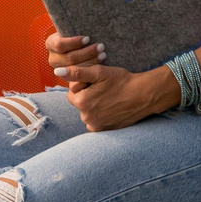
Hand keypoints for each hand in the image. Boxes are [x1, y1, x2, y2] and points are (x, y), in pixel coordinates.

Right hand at [45, 29, 104, 74]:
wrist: (80, 47)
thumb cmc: (78, 34)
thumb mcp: (73, 29)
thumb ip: (72, 26)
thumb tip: (75, 14)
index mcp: (50, 43)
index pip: (59, 45)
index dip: (74, 42)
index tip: (88, 38)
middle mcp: (52, 58)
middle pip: (69, 58)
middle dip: (87, 52)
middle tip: (101, 46)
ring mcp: (60, 70)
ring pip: (75, 68)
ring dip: (91, 60)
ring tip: (103, 53)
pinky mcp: (69, 78)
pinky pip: (79, 78)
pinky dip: (91, 69)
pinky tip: (101, 63)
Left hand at [62, 63, 178, 132]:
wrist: (144, 96)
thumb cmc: (122, 81)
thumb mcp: (99, 72)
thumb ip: (76, 73)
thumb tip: (56, 71)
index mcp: (81, 102)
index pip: (72, 91)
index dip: (83, 85)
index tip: (97, 82)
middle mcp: (86, 117)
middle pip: (79, 103)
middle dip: (87, 95)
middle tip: (104, 89)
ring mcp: (96, 126)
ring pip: (87, 112)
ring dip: (93, 106)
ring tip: (109, 98)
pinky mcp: (105, 130)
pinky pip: (95, 122)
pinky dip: (100, 115)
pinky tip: (111, 108)